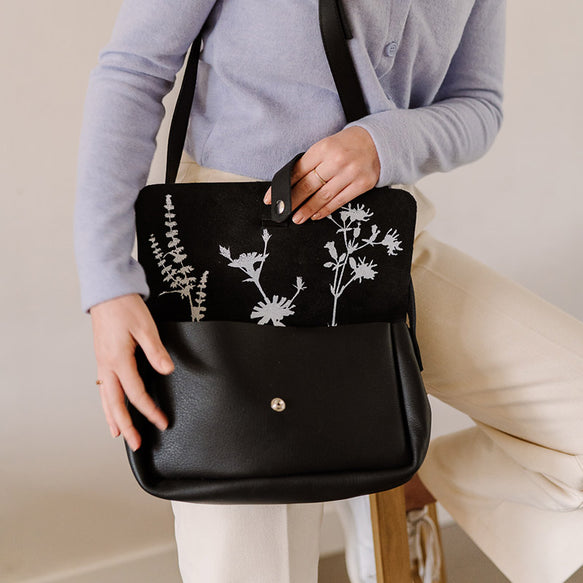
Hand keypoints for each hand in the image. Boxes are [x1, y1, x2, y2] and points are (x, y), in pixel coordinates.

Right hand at [90, 293, 173, 450]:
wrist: (108, 292)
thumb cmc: (126, 307)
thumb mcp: (146, 327)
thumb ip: (156, 352)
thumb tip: (166, 370)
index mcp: (119, 359)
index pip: (136, 393)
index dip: (150, 410)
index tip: (162, 422)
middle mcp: (107, 365)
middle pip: (115, 403)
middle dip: (126, 426)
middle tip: (136, 443)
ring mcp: (102, 362)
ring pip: (105, 398)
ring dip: (113, 418)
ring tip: (119, 435)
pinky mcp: (103, 358)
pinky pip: (103, 387)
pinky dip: (106, 403)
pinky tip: (110, 409)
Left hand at [263, 126, 379, 221]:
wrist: (377, 142)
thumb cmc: (346, 146)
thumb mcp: (326, 146)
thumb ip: (310, 163)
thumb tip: (290, 186)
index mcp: (324, 148)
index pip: (298, 170)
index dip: (283, 186)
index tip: (272, 198)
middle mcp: (337, 160)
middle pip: (309, 185)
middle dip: (293, 201)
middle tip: (282, 212)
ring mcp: (351, 173)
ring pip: (323, 196)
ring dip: (308, 209)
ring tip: (297, 218)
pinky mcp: (362, 184)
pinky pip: (339, 201)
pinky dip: (326, 209)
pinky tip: (316, 215)